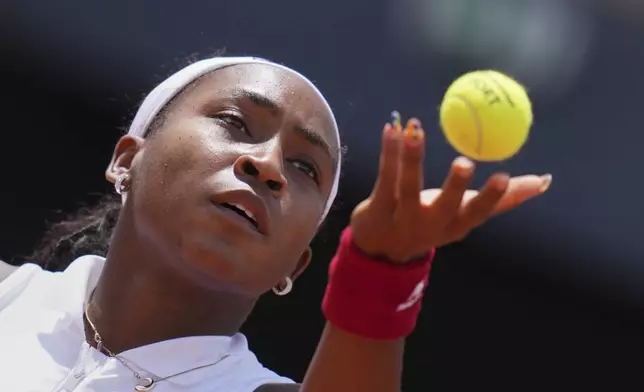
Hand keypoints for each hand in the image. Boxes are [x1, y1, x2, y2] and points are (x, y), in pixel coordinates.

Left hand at [350, 117, 551, 262]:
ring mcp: (400, 219)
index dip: (491, 198)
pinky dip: (388, 152)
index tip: (504, 176)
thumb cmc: (431, 222)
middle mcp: (429, 225)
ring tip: (415, 130)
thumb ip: (502, 199)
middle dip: (455, 187)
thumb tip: (545, 181)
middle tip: (465, 162)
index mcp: (455, 225)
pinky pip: (384, 177)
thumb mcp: (465, 214)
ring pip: (406, 188)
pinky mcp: (376, 209)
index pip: (477, 213)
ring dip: (412, 159)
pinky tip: (391, 128)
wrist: (380, 251)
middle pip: (443, 206)